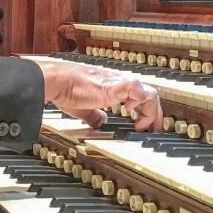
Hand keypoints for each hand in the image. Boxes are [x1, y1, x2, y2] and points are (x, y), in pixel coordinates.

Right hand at [35, 60, 162, 131]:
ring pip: (150, 93)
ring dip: (151, 113)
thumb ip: (95, 115)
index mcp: (113, 86)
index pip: (140, 96)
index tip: (142, 127)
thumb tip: (101, 122)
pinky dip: (141, 104)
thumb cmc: (66, 90)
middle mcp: (119, 82)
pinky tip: (130, 113)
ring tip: (142, 127)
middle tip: (153, 131)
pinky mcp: (115, 86)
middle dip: (155, 115)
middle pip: (150, 95)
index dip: (146, 112)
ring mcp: (119, 83)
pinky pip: (139, 90)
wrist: (57, 81)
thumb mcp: (84, 108)